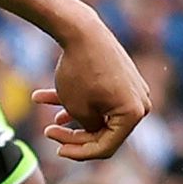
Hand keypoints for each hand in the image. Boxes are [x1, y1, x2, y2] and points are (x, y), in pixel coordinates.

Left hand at [38, 21, 153, 161]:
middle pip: (104, 132)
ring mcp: (133, 90)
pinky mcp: (123, 79)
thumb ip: (89, 129)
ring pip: (98, 114)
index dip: (79, 152)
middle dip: (74, 136)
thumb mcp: (78, 109)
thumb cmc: (79, 71)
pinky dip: (75, 100)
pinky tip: (42, 97)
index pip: (106, 147)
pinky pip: (99, 97)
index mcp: (134, 114)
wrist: (82, 31)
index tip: (56, 150)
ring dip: (71, 118)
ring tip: (48, 122)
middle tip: (49, 132)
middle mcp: (141, 103)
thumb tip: (96, 135)